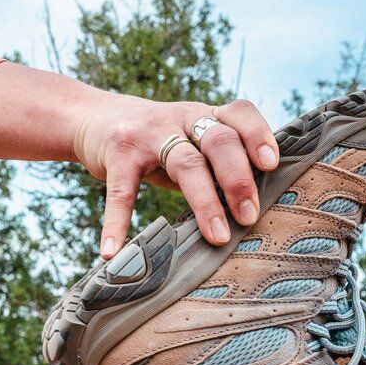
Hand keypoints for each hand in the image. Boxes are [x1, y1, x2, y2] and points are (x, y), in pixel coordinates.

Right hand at [71, 95, 280, 258]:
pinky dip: (118, 222)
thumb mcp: (188, 141)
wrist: (94, 118)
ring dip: (205, 202)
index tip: (271, 165)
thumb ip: (215, 164)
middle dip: (239, 179)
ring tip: (216, 237)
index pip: (239, 114)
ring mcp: (149, 133)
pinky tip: (112, 250)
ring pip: (185, 163)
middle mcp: (182, 117)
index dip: (258, 135)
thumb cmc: (155, 142)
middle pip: (219, 141)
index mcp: (205, 116)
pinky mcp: (119, 151)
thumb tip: (253, 209)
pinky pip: (123, 191)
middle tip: (249, 216)